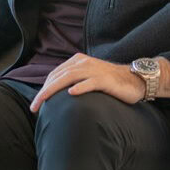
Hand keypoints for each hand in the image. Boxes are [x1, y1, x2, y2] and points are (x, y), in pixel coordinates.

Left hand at [28, 53, 144, 112]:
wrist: (135, 80)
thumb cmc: (110, 82)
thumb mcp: (88, 77)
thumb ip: (73, 81)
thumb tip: (56, 95)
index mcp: (78, 61)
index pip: (55, 74)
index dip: (44, 88)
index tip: (36, 103)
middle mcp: (84, 63)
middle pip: (59, 76)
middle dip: (44, 92)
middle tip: (34, 108)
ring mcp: (95, 70)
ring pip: (69, 78)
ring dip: (54, 90)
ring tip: (44, 101)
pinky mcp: (106, 79)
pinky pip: (91, 82)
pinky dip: (80, 87)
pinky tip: (71, 93)